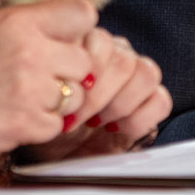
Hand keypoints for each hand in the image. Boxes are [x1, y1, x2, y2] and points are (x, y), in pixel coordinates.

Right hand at [0, 0, 96, 169]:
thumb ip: (25, 28)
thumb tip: (63, 34)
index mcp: (18, 21)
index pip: (83, 13)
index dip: (78, 33)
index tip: (64, 46)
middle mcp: (30, 50)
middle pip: (84, 61)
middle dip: (67, 76)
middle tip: (38, 84)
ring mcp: (29, 88)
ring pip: (75, 97)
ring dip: (54, 105)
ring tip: (19, 104)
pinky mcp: (24, 123)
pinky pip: (56, 127)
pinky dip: (38, 129)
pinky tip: (10, 122)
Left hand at [16, 28, 173, 162]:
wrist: (47, 155)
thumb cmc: (37, 121)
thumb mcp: (33, 94)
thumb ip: (49, 72)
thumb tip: (66, 65)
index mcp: (87, 46)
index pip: (102, 39)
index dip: (88, 64)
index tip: (68, 91)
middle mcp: (113, 58)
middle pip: (123, 59)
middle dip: (98, 94)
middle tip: (76, 116)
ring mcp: (133, 81)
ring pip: (146, 73)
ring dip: (119, 103)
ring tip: (96, 123)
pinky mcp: (148, 107)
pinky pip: (160, 100)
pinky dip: (139, 118)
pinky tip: (116, 129)